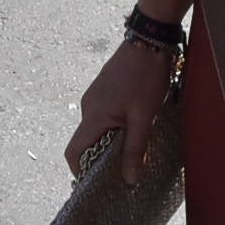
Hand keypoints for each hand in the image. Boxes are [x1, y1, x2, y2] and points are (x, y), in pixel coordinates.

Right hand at [63, 38, 176, 180]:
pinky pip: (105, 116)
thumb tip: (129, 180)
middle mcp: (89, 107)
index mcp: (93, 116)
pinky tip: (135, 127)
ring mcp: (97, 96)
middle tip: (123, 172)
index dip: (81, 172)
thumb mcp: (144, 117)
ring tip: (134, 150)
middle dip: (101, 160)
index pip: (74, 152)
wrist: (150, 39)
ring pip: (98, 129)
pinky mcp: (106, 89)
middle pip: (86, 143)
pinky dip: (115, 128)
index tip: (99, 185)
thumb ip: (135, 149)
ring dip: (111, 143)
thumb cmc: (145, 77)